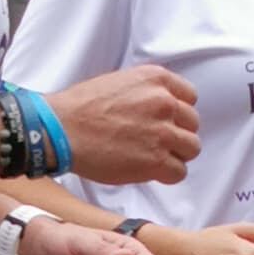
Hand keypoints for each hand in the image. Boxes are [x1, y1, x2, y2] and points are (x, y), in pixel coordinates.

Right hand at [51, 64, 198, 182]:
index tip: (166, 121)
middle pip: (192, 124)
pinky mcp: (156, 160)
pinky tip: (148, 171)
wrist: (61, 130)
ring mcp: (162, 132)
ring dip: (175, 155)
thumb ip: (146, 92)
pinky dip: (166, 175)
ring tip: (152, 157)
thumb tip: (161, 107)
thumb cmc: (81, 108)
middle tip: (155, 142)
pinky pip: (179, 172)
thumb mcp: (120, 82)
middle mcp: (164, 102)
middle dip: (176, 134)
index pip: (190, 97)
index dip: (178, 113)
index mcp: (156, 79)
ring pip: (191, 148)